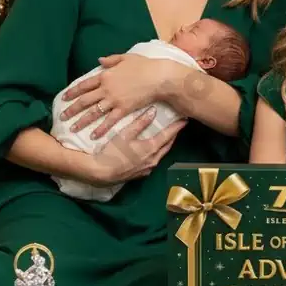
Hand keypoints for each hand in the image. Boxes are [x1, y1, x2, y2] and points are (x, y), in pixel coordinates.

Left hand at [60, 54, 174, 137]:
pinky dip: (100, 129)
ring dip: (81, 121)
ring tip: (72, 129)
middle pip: (84, 100)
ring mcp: (113, 100)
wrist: (158, 77)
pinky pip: (109, 121)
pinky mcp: (123, 109)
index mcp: (105, 75)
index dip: (73, 91)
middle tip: (62, 117)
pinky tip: (93, 136)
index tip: (64, 97)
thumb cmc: (144, 65)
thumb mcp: (126, 57)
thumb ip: (111, 60)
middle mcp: (106, 88)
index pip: (84, 84)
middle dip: (72, 109)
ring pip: (93, 112)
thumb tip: (99, 60)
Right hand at [68, 110, 185, 186]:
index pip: (168, 135)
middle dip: (173, 136)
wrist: (100, 173)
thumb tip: (153, 111)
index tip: (184, 119)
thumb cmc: (112, 152)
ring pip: (161, 154)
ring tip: (167, 136)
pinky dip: (156, 152)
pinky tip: (152, 149)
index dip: (176, 127)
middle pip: (167, 146)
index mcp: (151, 149)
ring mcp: (147, 169)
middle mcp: (153, 160)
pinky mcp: (141, 174)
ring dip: (165, 144)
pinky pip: (153, 161)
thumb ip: (139, 123)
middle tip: (177, 126)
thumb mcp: (125, 134)